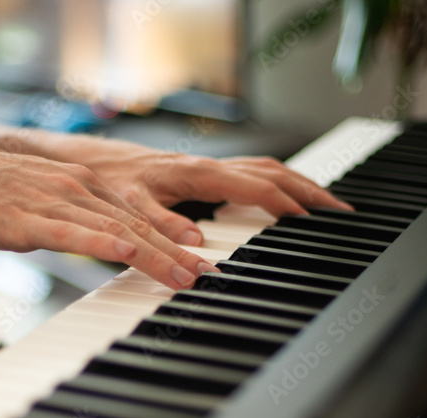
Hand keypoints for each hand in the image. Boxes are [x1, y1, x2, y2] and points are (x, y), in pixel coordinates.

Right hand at [0, 144, 216, 288]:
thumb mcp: (38, 199)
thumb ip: (67, 217)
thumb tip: (86, 238)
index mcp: (81, 182)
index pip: (135, 215)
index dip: (169, 238)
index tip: (195, 256)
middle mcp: (78, 188)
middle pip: (138, 224)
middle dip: (178, 251)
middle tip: (207, 272)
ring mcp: (58, 203)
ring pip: (119, 231)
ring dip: (157, 256)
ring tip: (187, 276)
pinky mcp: (34, 221)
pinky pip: (78, 235)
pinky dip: (109, 245)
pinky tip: (133, 255)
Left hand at [49, 137, 351, 245]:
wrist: (85, 162)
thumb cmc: (105, 181)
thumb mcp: (129, 208)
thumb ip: (162, 226)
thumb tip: (198, 246)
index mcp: (195, 174)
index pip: (256, 185)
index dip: (288, 203)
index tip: (315, 220)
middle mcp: (205, 167)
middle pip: (272, 173)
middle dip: (310, 191)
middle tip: (341, 212)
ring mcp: (206, 168)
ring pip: (264, 170)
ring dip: (298, 185)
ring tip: (327, 206)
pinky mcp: (200, 174)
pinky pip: (250, 175)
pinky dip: (277, 185)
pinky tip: (284, 200)